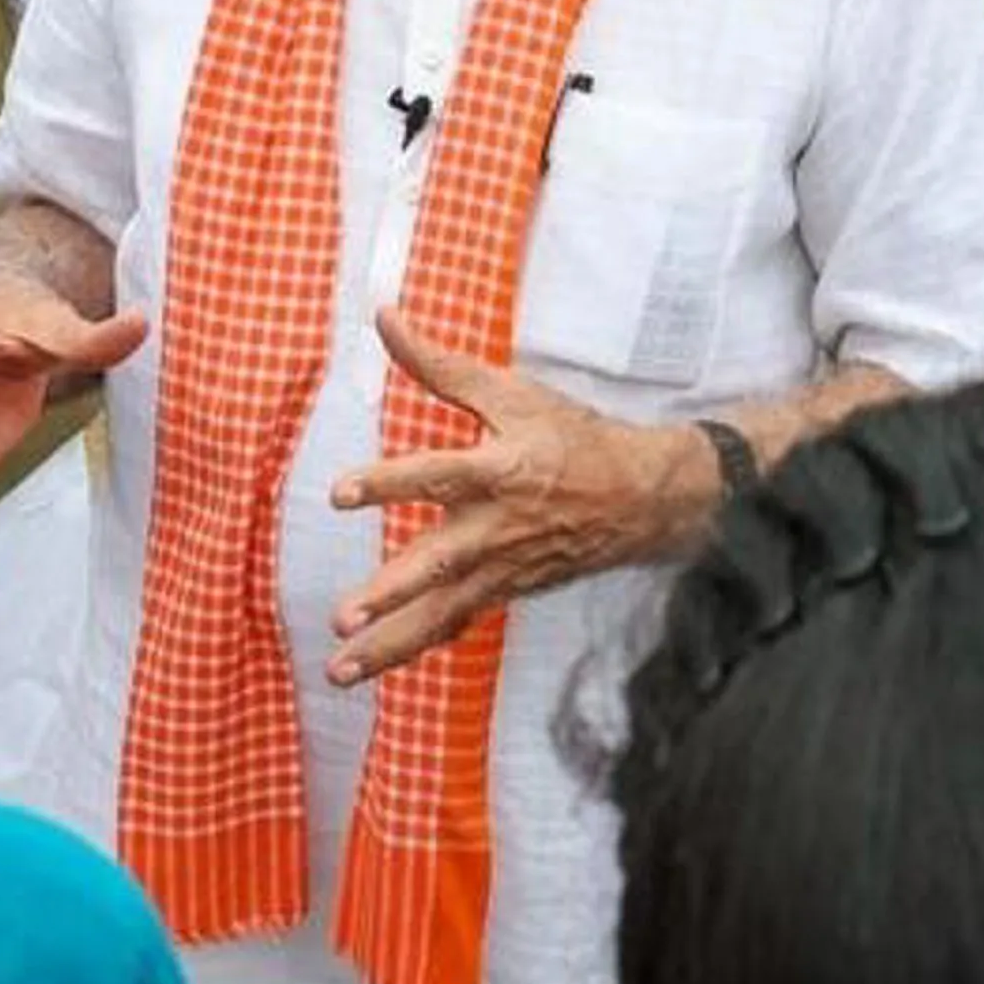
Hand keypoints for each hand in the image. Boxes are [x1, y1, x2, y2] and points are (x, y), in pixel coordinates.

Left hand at [319, 305, 710, 687]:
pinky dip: (417, 647)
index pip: (438, 473)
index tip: (341, 492)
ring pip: (441, 611)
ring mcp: (503, 567)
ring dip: (390, 642)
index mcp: (502, 469)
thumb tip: (383, 316)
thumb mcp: (512, 392)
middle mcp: (499, 526)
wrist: (642, 498)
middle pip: (439, 563)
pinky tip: (373, 667)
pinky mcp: (506, 591)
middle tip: (344, 615)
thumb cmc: (572, 437)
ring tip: (341, 667)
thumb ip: (440, 365)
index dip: (389, 482)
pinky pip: (455, 624)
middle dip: (392, 593)